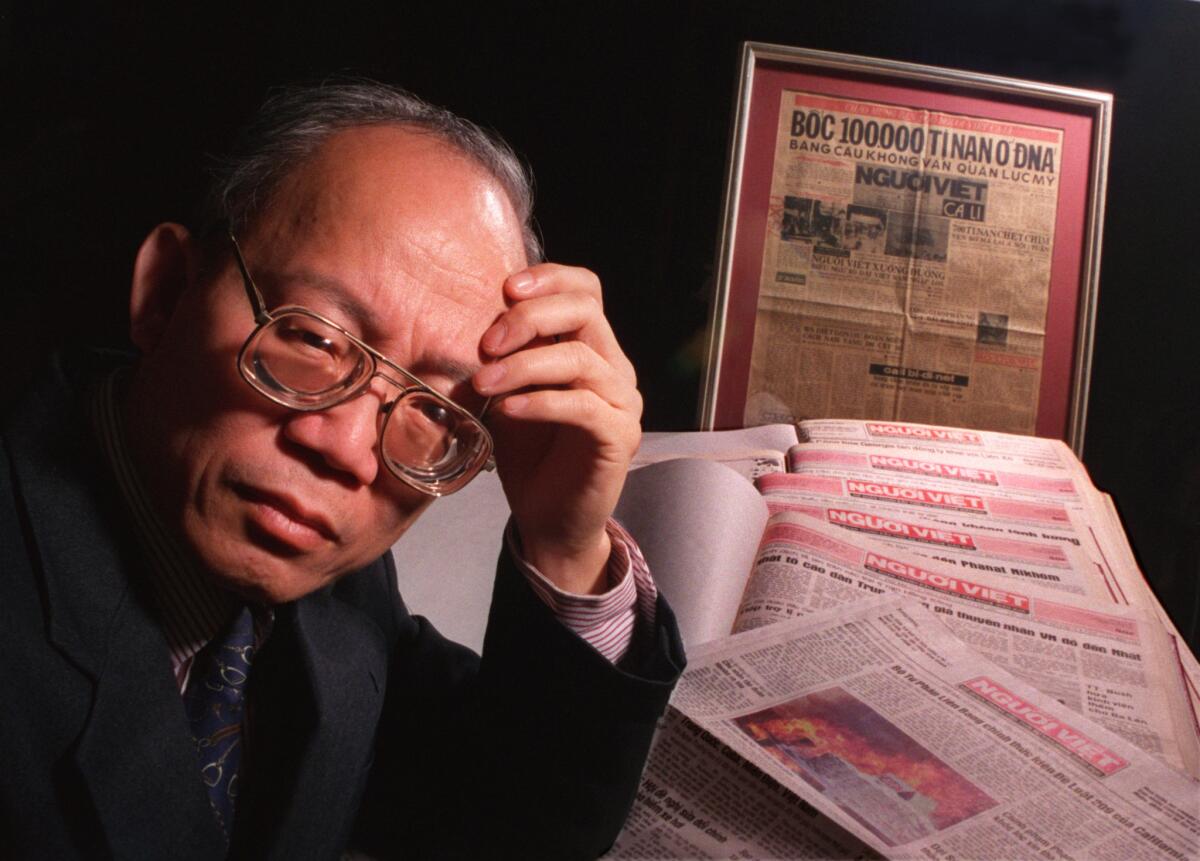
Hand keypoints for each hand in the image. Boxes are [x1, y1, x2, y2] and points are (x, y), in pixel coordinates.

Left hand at [472, 264, 641, 594]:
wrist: (550, 522)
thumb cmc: (528, 456)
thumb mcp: (509, 393)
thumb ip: (506, 356)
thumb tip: (468, 317)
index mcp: (593, 348)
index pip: (586, 289)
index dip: (549, 278)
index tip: (504, 289)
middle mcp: (615, 368)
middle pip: (585, 311)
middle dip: (529, 318)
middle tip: (485, 344)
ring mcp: (623, 402)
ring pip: (579, 359)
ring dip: (523, 365)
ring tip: (484, 383)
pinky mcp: (620, 437)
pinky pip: (583, 407)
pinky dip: (540, 402)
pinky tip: (507, 410)